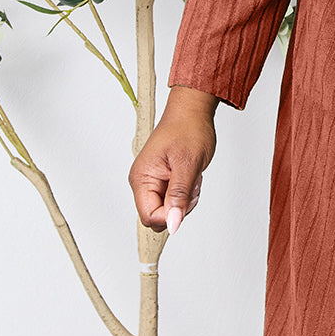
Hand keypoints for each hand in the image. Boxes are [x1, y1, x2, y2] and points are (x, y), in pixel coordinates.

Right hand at [129, 87, 218, 233]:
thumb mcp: (188, 164)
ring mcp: (153, 181)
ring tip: (192, 177)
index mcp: (142, 178)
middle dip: (178, 207)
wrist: (192, 111)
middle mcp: (143, 181)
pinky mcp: (163, 179)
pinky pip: (173, 199)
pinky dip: (186, 193)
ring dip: (185, 199)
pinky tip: (191, 177)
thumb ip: (179, 196)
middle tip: (191, 185)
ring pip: (168, 209)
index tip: (186, 198)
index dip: (170, 215)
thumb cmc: (188, 129)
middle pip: (158, 216)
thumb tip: (172, 224)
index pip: (149, 216)